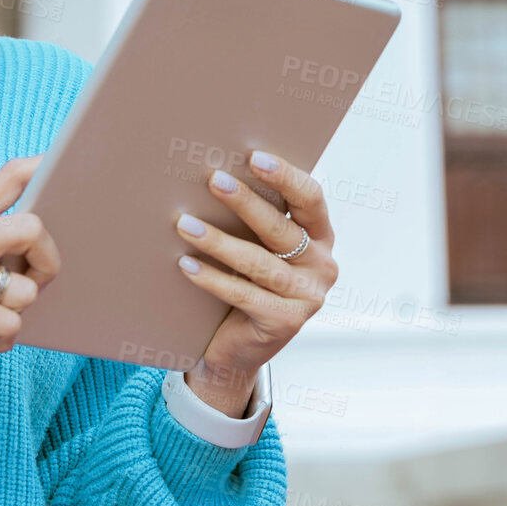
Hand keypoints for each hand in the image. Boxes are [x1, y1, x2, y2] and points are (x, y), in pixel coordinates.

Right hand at [0, 156, 61, 388]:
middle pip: (32, 228)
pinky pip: (10, 323)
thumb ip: (2, 239)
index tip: (64, 161)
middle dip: (47, 263)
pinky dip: (1, 339)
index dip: (42, 167)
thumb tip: (54, 227)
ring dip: (16, 314)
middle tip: (34, 283)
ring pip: (25, 289)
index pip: (9, 178)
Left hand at [173, 150, 339, 417]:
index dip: (285, 176)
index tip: (254, 157)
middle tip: (214, 180)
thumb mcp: (257, 247)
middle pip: (281, 229)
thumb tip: (214, 175)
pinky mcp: (285, 323)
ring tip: (184, 225)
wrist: (240, 348)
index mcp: (320, 237)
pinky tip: (186, 265)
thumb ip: (252, 220)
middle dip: (246, 202)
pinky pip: (244, 295)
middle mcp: (322, 265)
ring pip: (260, 263)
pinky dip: (212, 278)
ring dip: (219, 241)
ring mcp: (308, 297)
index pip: (311, 199)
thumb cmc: (247, 283)